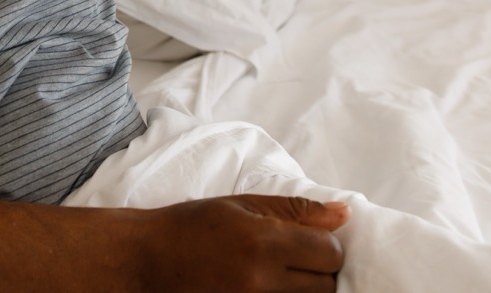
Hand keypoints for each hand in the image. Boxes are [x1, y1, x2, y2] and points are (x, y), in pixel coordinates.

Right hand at [136, 194, 348, 291]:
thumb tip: (344, 214)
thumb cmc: (190, 226)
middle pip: (326, 286)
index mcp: (263, 241)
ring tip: (277, 276)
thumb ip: (295, 210)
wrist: (145, 260)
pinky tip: (266, 287)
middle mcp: (262, 280)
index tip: (309, 242)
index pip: (331, 252)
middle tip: (291, 261)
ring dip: (303, 290)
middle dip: (317, 271)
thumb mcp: (240, 206)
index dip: (326, 245)